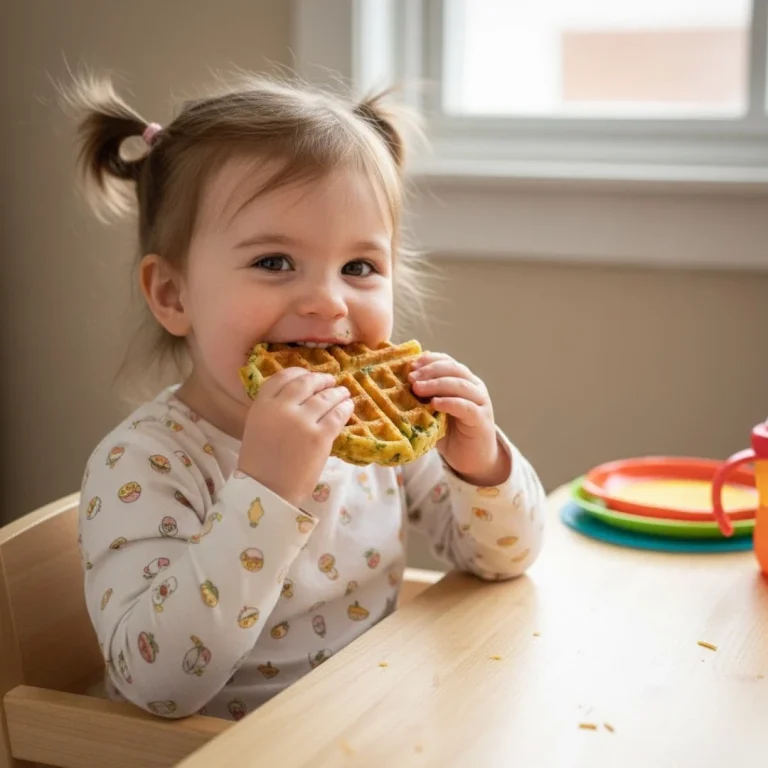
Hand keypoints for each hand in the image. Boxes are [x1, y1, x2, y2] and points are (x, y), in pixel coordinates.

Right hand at [238, 369, 353, 506]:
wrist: (267, 490)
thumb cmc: (261, 463)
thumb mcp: (258, 427)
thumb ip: (274, 410)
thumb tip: (299, 397)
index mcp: (262, 405)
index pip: (282, 377)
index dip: (299, 373)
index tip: (308, 375)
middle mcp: (282, 409)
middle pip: (306, 383)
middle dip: (321, 380)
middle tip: (330, 381)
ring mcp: (302, 422)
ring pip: (325, 397)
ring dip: (337, 393)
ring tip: (343, 393)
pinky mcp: (320, 436)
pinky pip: (337, 415)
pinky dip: (345, 408)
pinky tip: (348, 407)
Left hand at [409, 353, 509, 486]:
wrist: (472, 459)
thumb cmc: (450, 433)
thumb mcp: (433, 411)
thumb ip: (423, 397)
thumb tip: (397, 385)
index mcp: (463, 380)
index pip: (447, 361)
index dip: (429, 360)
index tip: (411, 364)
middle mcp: (474, 387)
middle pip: (453, 369)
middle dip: (430, 370)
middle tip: (411, 378)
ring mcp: (480, 402)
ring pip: (460, 385)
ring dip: (436, 384)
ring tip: (417, 389)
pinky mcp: (481, 419)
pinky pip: (466, 407)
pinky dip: (449, 402)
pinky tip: (435, 403)